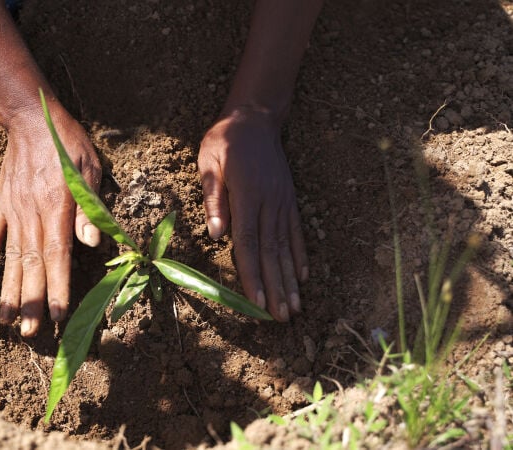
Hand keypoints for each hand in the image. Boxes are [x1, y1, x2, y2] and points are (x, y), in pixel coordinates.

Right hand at [0, 102, 101, 336]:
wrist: (31, 118)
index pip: (58, 257)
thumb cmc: (68, 144)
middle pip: (32, 265)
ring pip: (11, 258)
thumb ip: (89, 209)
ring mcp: (13, 212)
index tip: (57, 316)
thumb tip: (93, 243)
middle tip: (29, 331)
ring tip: (5, 320)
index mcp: (57, 208)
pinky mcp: (1, 205)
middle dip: (31, 301)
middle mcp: (32, 215)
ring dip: (8, 291)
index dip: (57, 288)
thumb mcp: (89, 170)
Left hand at [198, 106, 307, 320]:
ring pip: (286, 247)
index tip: (258, 303)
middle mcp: (269, 203)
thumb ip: (214, 199)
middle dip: (276, 288)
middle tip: (282, 318)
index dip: (254, 276)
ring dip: (290, 279)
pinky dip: (300, 256)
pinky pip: (296, 232)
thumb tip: (216, 236)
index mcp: (247, 196)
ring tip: (295, 307)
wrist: (254, 117)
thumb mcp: (209, 163)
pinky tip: (303, 277)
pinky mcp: (289, 200)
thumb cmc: (224, 140)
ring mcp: (283, 202)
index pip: (249, 244)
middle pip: (272, 252)